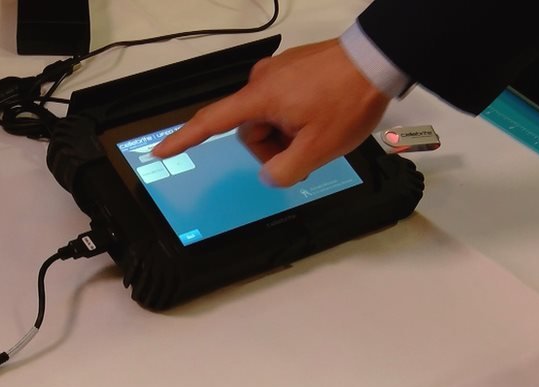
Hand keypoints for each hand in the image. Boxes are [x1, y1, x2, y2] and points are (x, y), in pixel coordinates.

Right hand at [152, 39, 390, 186]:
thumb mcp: (318, 148)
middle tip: (304, 149)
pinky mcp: (293, 69)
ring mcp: (278, 72)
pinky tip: (321, 116)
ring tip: (317, 130)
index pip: (210, 123)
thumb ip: (285, 170)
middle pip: (249, 129)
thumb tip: (268, 175)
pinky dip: (296, 116)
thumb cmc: (348, 98)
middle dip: (272, 146)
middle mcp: (262, 81)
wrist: (377, 60)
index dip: (183, 139)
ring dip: (286, 132)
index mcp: (260, 99)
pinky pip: (283, 102)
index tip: (160, 149)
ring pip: (268, 118)